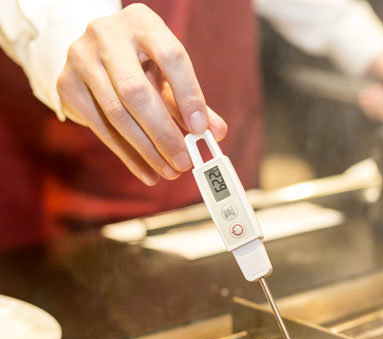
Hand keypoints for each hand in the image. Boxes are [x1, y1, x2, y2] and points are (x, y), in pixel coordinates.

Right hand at [56, 3, 226, 185]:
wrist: (95, 47)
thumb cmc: (142, 60)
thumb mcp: (168, 72)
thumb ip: (191, 99)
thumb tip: (216, 132)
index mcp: (143, 23)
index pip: (171, 57)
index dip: (188, 95)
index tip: (201, 129)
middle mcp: (107, 36)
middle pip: (136, 91)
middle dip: (163, 133)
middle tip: (183, 162)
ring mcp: (81, 58)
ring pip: (116, 113)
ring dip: (146, 149)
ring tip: (169, 171)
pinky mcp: (66, 84)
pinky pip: (99, 127)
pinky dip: (127, 154)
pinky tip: (146, 171)